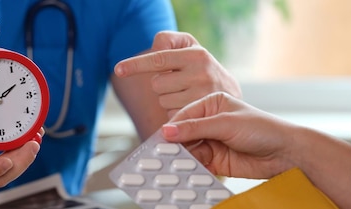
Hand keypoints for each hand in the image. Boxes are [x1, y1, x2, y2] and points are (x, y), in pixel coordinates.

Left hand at [115, 31, 241, 117]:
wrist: (231, 98)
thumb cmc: (202, 69)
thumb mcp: (190, 48)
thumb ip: (168, 42)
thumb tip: (155, 47)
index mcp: (196, 55)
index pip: (159, 59)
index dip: (136, 64)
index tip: (118, 69)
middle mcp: (201, 74)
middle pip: (157, 84)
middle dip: (163, 85)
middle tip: (179, 83)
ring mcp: (202, 97)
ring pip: (163, 101)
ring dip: (169, 100)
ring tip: (187, 95)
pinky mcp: (201, 117)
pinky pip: (171, 116)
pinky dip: (176, 114)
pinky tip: (190, 108)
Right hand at [160, 92, 297, 178]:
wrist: (285, 153)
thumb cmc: (262, 129)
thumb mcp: (226, 124)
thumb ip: (195, 128)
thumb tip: (167, 130)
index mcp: (211, 104)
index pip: (184, 115)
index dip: (172, 127)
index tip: (160, 138)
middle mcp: (209, 122)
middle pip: (183, 134)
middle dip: (174, 145)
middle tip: (162, 154)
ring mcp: (212, 141)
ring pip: (188, 150)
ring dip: (181, 158)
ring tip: (173, 165)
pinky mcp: (215, 160)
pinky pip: (196, 163)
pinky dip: (190, 168)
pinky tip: (186, 171)